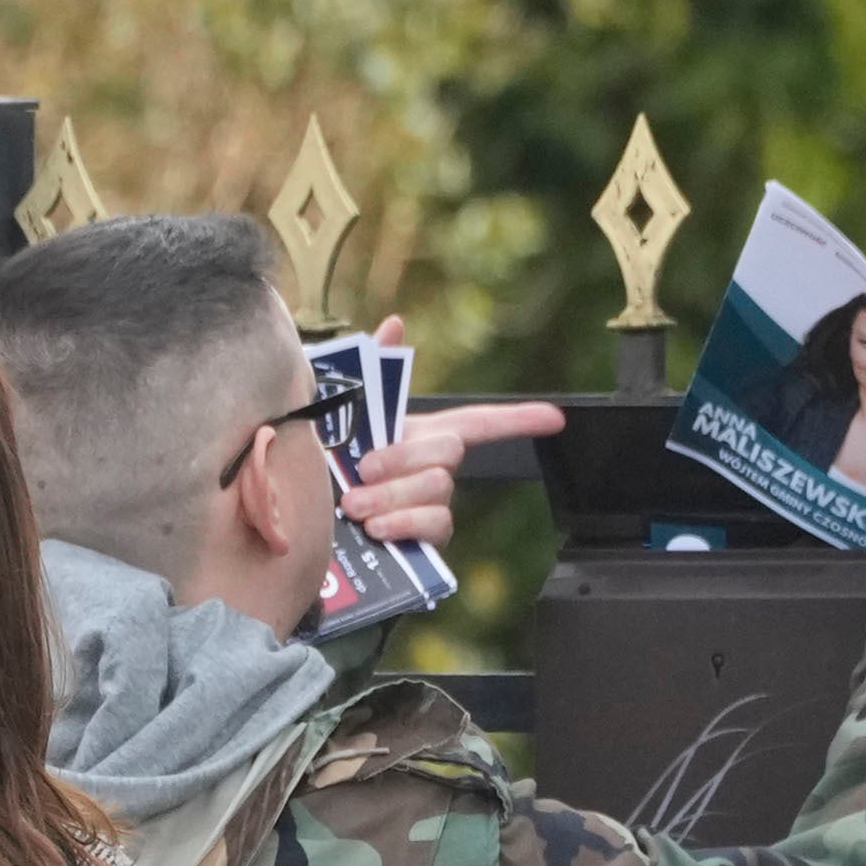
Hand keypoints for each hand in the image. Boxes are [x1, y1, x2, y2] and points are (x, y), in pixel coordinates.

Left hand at [342, 314, 565, 546]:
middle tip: (362, 472)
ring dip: (391, 495)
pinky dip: (403, 524)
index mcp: (420, 435)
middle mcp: (434, 470)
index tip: (556, 418)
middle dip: (403, 459)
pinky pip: (434, 524)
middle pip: (448, 451)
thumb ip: (369, 372)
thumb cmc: (327, 466)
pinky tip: (377, 529)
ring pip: (437, 487)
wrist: (309, 519)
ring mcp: (434, 506)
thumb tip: (394, 323)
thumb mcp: (341, 416)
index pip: (481, 423)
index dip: (519, 419)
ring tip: (355, 505)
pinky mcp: (427, 541)